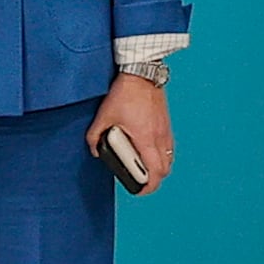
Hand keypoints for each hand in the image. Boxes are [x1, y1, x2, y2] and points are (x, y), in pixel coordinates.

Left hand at [91, 71, 174, 191]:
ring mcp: (165, 129)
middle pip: (165, 168)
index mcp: (146, 139)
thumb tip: (95, 150)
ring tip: (144, 166)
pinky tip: (148, 149)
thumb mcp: (103, 116)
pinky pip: (168, 146)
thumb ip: (95, 137)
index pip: (154, 171)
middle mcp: (159, 136)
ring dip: (159, 166)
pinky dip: (161, 154)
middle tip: (140, 181)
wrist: (142, 74)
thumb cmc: (124, 94)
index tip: (139, 190)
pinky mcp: (166, 123)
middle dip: (154, 179)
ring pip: (169, 157)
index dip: (148, 185)